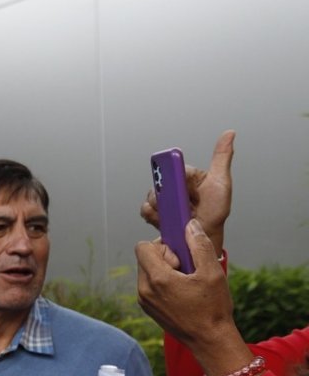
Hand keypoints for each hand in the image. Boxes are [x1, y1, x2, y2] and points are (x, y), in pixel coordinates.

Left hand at [136, 219, 250, 375]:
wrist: (210, 341)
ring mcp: (144, 301)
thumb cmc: (213, 308)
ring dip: (163, 270)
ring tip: (185, 282)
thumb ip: (199, 245)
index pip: (143, 247)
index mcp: (157, 279)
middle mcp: (144, 290)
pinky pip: (149, 285)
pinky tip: (182, 292)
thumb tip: (189, 225)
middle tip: (186, 271)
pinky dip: (162, 283)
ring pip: (146, 271)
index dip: (162, 246)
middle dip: (164, 258)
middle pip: (144, 258)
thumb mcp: (212, 272)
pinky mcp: (148, 308)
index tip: (180, 257)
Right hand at [141, 130, 233, 254]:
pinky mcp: (156, 213)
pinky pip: (145, 209)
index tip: (180, 183)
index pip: (175, 167)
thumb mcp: (221, 183)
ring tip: (174, 213)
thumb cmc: (214, 214)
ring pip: (151, 194)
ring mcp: (166, 201)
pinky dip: (151, 214)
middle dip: (166, 190)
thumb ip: (222, 158)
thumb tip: (229, 134)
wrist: (202, 241)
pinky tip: (164, 219)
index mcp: (190, 177)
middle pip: (160, 179)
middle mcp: (176, 187)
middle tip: (177, 200)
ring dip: (159, 204)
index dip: (177, 176)